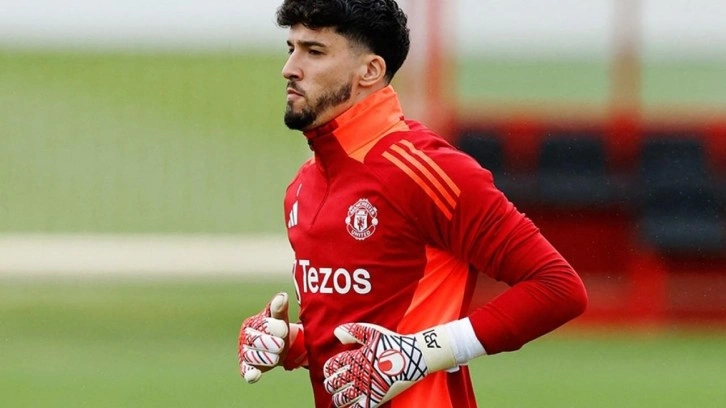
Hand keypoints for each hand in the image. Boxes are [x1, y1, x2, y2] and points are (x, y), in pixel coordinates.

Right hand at [238, 292, 290, 382]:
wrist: (279, 347)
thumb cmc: (278, 329)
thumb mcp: (280, 318)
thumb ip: (279, 308)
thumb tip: (282, 297)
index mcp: (252, 323)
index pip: (264, 326)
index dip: (276, 329)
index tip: (284, 330)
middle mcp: (245, 337)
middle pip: (259, 342)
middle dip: (274, 344)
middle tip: (281, 345)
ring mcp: (245, 353)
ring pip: (256, 357)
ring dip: (271, 358)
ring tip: (277, 355)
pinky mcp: (247, 367)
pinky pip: (247, 371)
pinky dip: (250, 374)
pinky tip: (254, 376)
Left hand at [323, 323, 456, 407]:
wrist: (415, 356)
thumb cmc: (393, 343)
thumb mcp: (373, 332)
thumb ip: (353, 331)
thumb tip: (336, 333)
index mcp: (355, 357)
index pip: (330, 367)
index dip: (329, 369)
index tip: (333, 370)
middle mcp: (358, 373)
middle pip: (332, 384)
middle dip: (331, 384)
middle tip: (336, 383)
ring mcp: (367, 387)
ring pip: (341, 399)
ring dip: (339, 397)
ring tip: (343, 394)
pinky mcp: (376, 398)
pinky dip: (352, 406)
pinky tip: (354, 402)